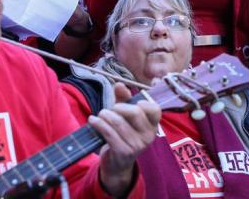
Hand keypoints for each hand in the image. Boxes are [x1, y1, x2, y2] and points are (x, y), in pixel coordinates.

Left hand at [90, 82, 160, 196]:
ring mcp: (137, 145)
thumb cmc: (122, 135)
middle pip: (135, 112)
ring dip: (105, 115)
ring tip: (100, 115)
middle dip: (118, 107)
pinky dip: (98, 123)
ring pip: (118, 122)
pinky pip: (109, 133)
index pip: (155, 109)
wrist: (117, 164)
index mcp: (152, 125)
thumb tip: (119, 84)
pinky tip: (93, 120)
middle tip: (110, 110)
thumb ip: (123, 99)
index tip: (133, 103)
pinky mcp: (124, 152)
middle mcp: (148, 136)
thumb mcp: (124, 116)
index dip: (143, 103)